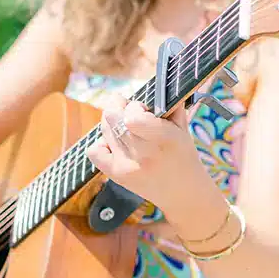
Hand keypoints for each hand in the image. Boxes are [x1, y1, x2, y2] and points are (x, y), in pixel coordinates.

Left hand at [86, 96, 206, 212]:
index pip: (132, 117)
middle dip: (119, 108)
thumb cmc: (183, 156)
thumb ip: (170, 106)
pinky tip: (115, 144)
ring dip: (112, 122)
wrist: (184, 194)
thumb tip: (157, 83)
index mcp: (165, 139)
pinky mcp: (117, 176)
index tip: (142, 109)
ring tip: (126, 127)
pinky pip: (94, 151)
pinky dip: (101, 142)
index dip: (134, 107)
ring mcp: (128, 166)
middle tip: (128, 110)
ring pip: (105, 130)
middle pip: (113, 118)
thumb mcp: (183, 129)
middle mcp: (145, 154)